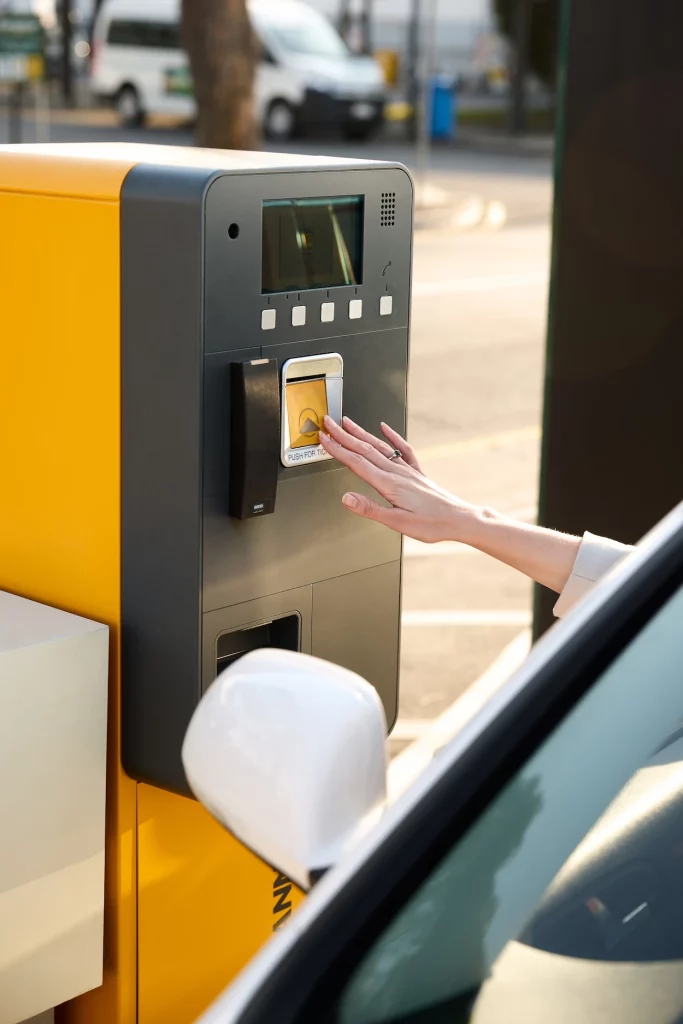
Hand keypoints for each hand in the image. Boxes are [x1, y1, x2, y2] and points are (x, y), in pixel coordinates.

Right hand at [318, 416, 481, 544]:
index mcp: (389, 483)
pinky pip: (402, 449)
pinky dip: (392, 436)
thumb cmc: (431, 524)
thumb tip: (346, 498)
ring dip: (361, 433)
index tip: (323, 439)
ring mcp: (407, 470)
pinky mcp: (416, 473)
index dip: (337, 449)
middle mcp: (397, 472)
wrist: (458, 519)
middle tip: (327, 423)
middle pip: (365, 449)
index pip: (356, 462)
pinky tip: (385, 428)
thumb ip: (369, 508)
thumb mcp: (396, 522)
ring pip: (380, 446)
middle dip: (343, 435)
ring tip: (347, 423)